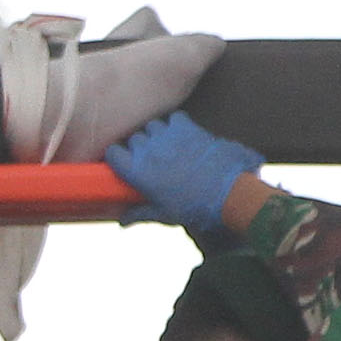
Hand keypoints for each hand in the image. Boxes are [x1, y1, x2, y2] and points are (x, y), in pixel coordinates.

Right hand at [106, 110, 264, 236]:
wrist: (227, 193)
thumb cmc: (193, 208)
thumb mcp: (163, 214)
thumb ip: (139, 214)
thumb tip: (122, 222)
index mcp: (137, 171)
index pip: (113, 152)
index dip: (117, 156)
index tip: (124, 163)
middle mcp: (148, 149)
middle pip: (134, 137)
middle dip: (139, 146)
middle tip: (150, 158)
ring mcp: (167, 136)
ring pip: (152, 125)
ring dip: (156, 133)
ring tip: (165, 144)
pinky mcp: (187, 128)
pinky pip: (174, 118)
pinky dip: (175, 124)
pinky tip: (181, 134)